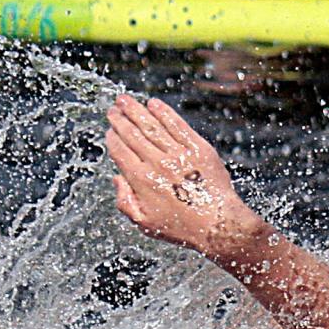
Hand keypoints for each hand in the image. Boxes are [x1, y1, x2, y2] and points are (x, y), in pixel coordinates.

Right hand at [106, 95, 265, 262]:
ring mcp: (178, 154)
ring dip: (136, 110)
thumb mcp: (146, 224)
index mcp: (142, 180)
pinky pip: (178, 126)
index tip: (109, 130)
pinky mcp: (198, 149)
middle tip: (114, 109)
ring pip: (152, 126)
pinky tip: (154, 104)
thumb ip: (125, 202)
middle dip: (120, 119)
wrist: (218, 225)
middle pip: (133, 134)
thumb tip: (116, 179)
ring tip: (126, 100)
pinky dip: (164, 113)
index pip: (120, 152)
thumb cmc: (182, 227)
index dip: (113, 139)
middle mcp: (158, 164)